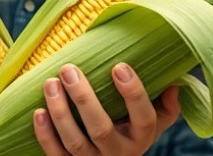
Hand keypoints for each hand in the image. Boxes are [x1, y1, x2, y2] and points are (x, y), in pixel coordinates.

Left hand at [33, 63, 180, 155]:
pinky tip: (38, 112)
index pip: (144, 118)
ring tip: (50, 83)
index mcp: (141, 138)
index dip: (133, 93)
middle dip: (83, 98)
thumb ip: (166, 104)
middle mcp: (119, 153)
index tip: (119, 66)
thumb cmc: (134, 131)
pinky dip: (45, 135)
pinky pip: (56, 155)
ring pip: (75, 142)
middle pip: (101, 129)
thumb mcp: (156, 121)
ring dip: (60, 112)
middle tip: (69, 69)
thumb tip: (174, 84)